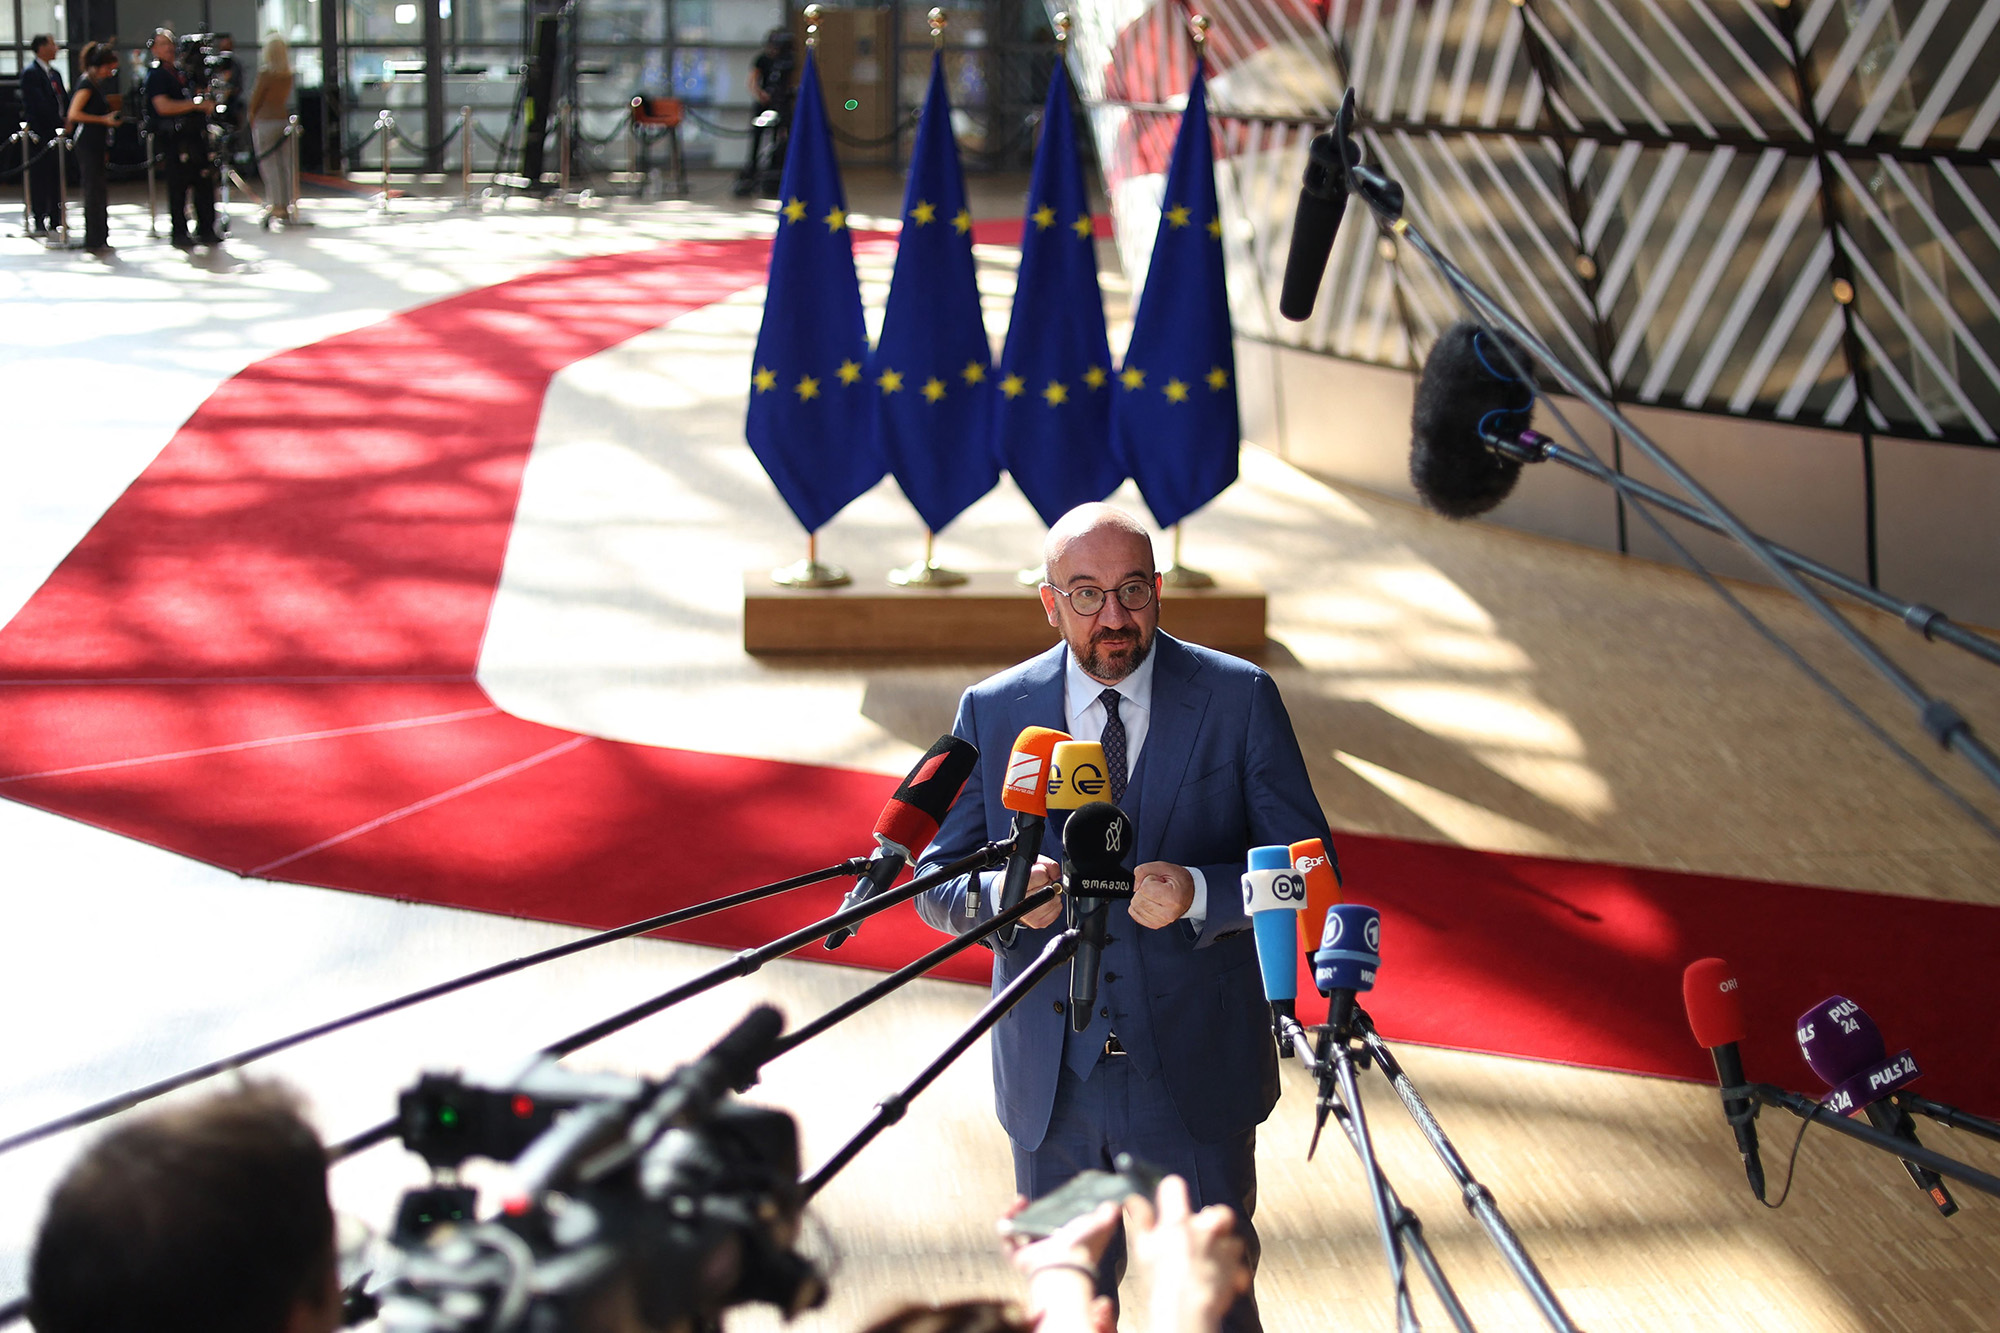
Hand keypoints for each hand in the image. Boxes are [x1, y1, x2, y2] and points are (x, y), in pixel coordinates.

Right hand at [1002, 1197, 1117, 1332]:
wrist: (1068, 1265)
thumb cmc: (1085, 1247)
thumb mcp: (1100, 1225)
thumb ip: (1107, 1214)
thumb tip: (1115, 1204)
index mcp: (1063, 1240)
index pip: (1050, 1223)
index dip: (1045, 1210)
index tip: (1045, 1198)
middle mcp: (1045, 1247)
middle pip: (1029, 1227)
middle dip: (1025, 1211)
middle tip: (1023, 1200)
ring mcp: (1030, 1253)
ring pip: (1014, 1232)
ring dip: (1012, 1215)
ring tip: (1019, 1201)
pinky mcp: (1018, 1257)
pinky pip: (1006, 1240)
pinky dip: (1005, 1223)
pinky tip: (1010, 1211)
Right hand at [1019, 856, 1063, 928]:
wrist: (1011, 896)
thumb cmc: (1022, 880)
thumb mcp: (1032, 865)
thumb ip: (1046, 864)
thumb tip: (1056, 874)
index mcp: (1017, 886)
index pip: (1040, 875)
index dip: (1044, 872)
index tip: (1040, 874)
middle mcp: (1021, 903)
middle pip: (1050, 890)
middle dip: (1049, 884)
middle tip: (1042, 884)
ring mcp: (1030, 915)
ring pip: (1054, 901)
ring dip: (1053, 895)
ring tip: (1043, 892)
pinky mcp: (1038, 922)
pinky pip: (1057, 910)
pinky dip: (1055, 905)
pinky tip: (1045, 901)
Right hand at [1124, 1176, 1251, 1332]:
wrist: (1186, 1310)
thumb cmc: (1161, 1281)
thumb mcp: (1142, 1247)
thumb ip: (1141, 1220)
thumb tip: (1133, 1200)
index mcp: (1178, 1221)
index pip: (1174, 1187)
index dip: (1171, 1192)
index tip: (1169, 1200)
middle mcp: (1205, 1229)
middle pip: (1218, 1212)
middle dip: (1212, 1221)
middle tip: (1199, 1237)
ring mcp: (1223, 1248)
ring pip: (1231, 1240)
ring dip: (1223, 1249)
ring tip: (1207, 1263)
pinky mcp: (1236, 1268)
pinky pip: (1239, 1266)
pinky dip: (1233, 1272)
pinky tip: (1220, 1279)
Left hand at [1130, 862, 1193, 928]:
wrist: (1190, 893)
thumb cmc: (1179, 881)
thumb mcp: (1164, 867)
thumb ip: (1144, 870)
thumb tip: (1134, 885)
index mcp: (1172, 898)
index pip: (1144, 889)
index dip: (1148, 880)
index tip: (1158, 880)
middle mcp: (1168, 913)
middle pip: (1139, 899)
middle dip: (1143, 889)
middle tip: (1156, 886)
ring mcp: (1162, 921)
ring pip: (1136, 908)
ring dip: (1141, 898)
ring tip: (1155, 894)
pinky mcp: (1157, 924)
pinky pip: (1137, 916)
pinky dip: (1138, 907)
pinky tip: (1149, 902)